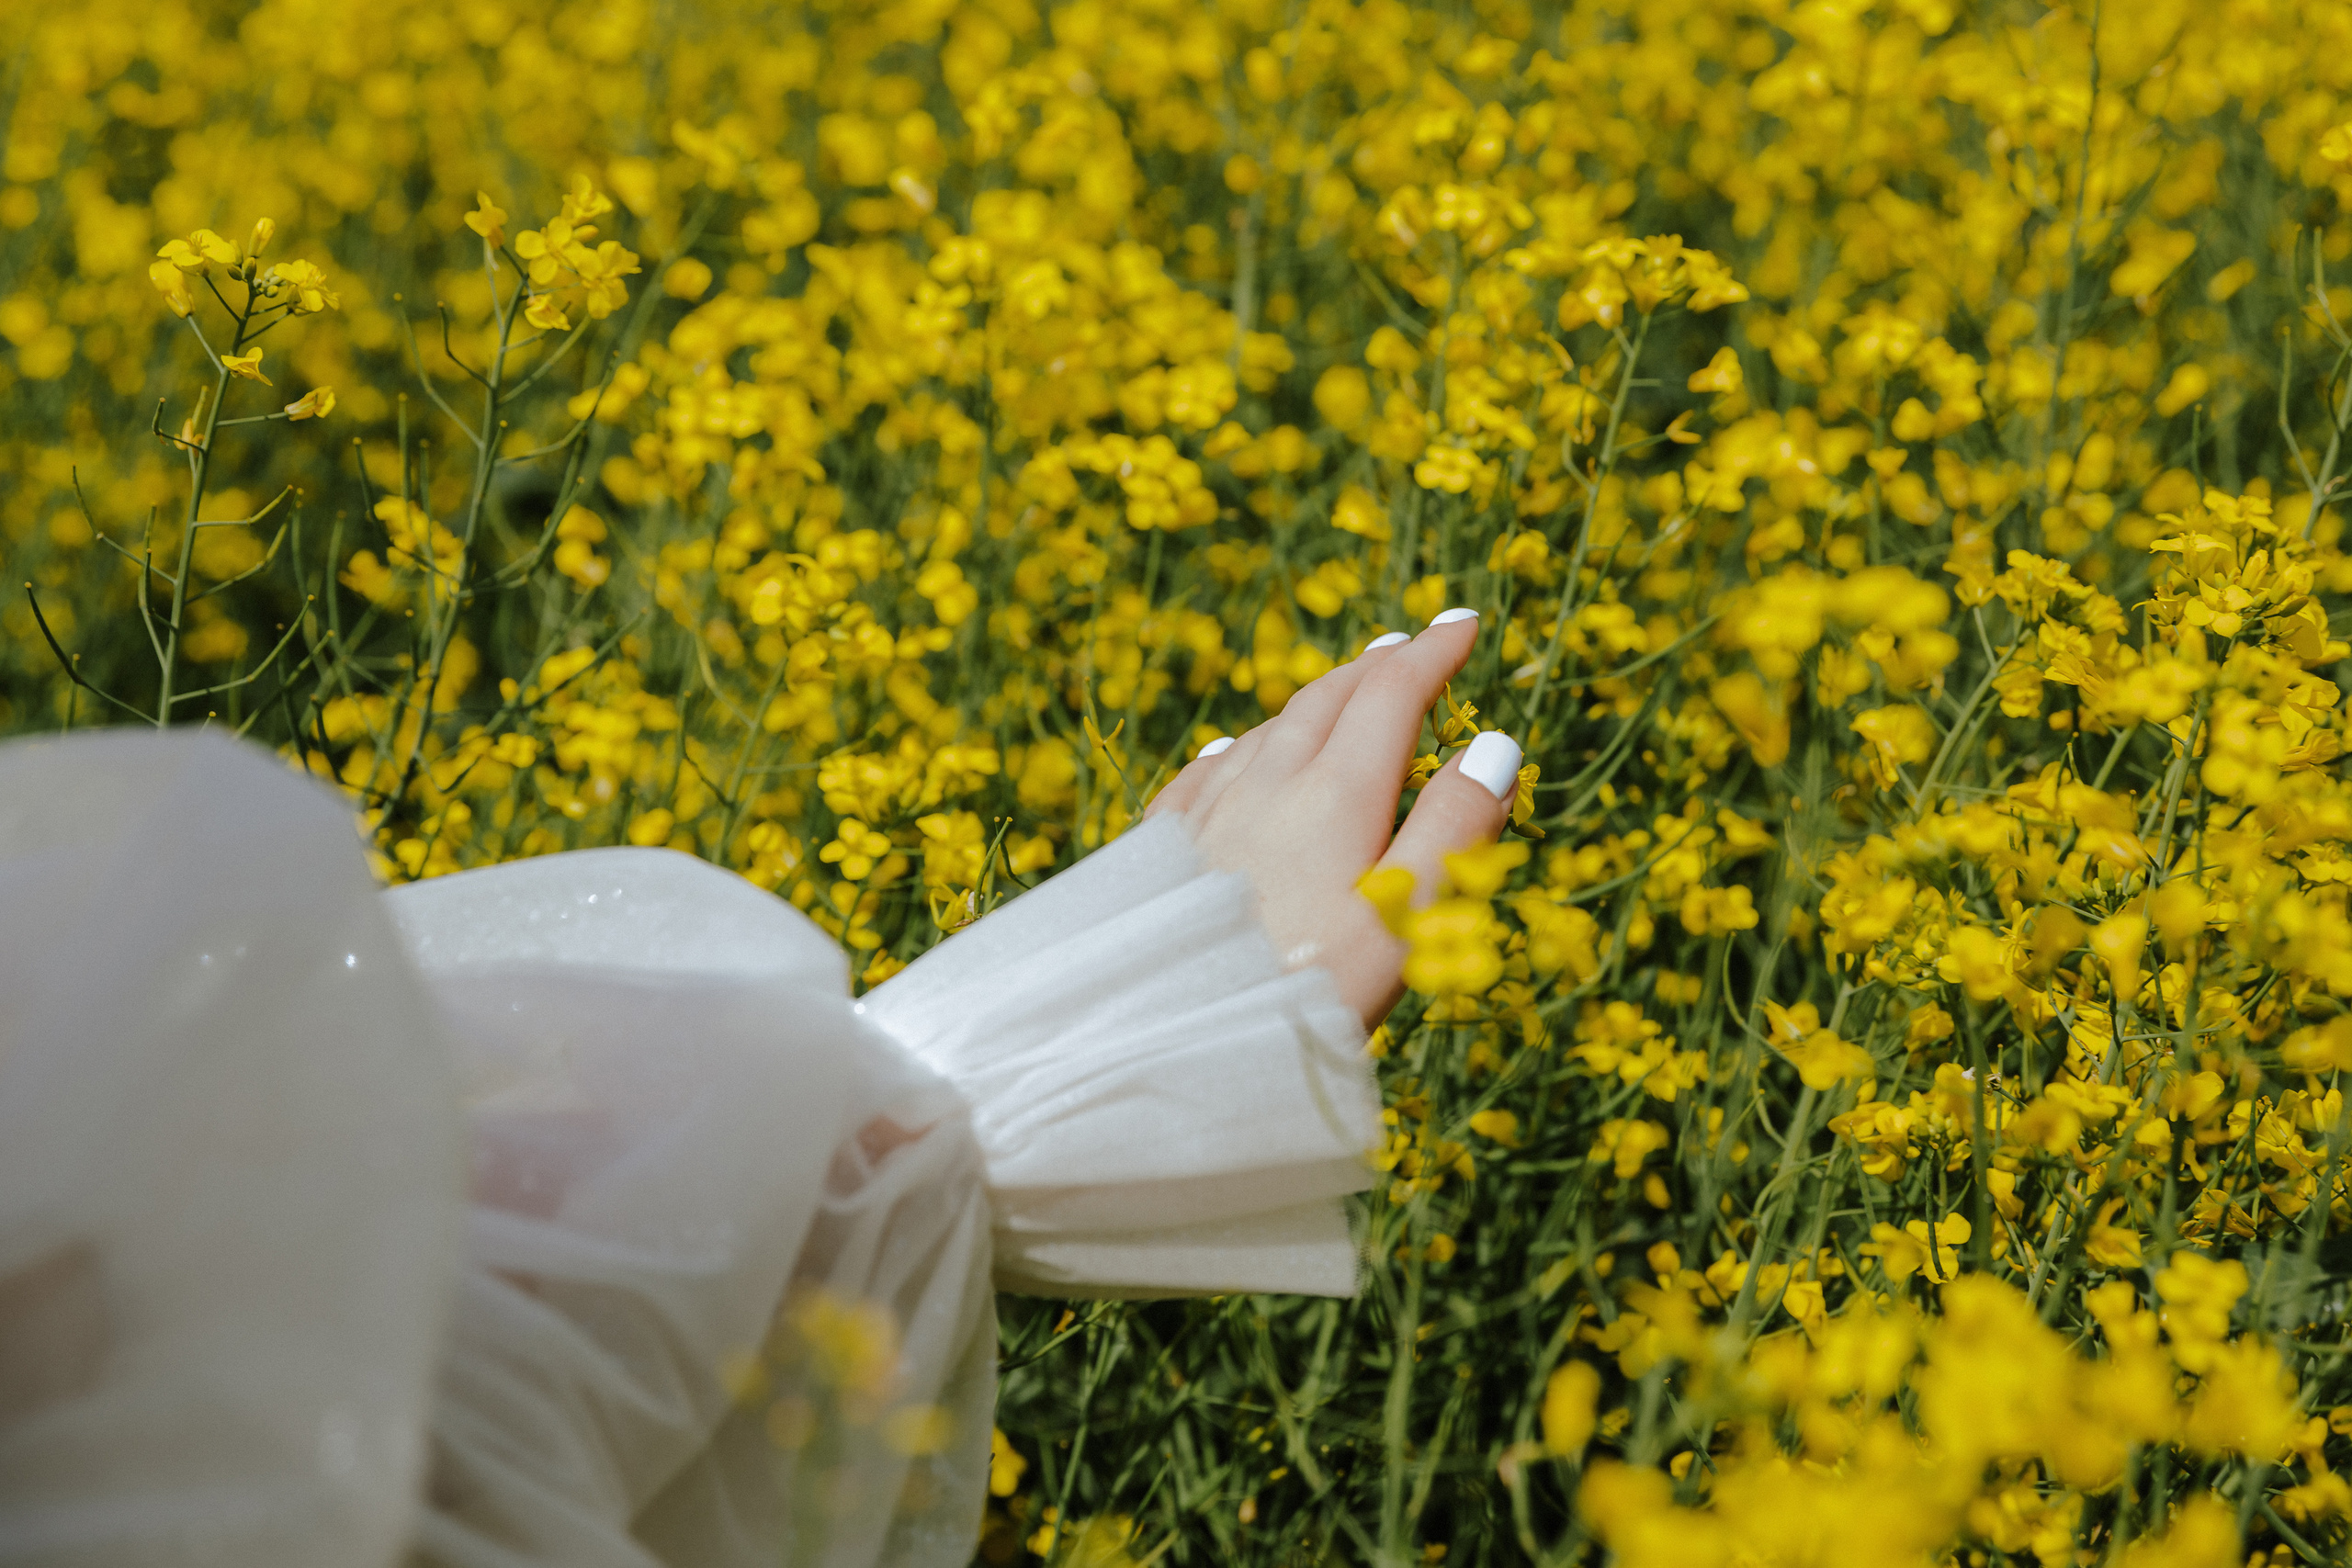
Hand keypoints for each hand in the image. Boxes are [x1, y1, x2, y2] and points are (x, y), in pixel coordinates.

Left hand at [1144, 609, 1520, 1030]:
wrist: (1171, 1037)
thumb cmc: (1310, 989)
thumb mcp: (1407, 918)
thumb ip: (1455, 830)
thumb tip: (1494, 745)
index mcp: (1335, 794)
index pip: (1392, 695)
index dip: (1434, 654)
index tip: (1465, 624)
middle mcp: (1266, 783)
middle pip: (1327, 699)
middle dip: (1375, 666)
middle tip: (1410, 647)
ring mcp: (1207, 811)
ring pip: (1268, 729)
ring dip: (1314, 701)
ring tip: (1341, 694)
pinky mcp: (1163, 847)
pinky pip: (1209, 771)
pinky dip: (1243, 746)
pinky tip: (1236, 750)